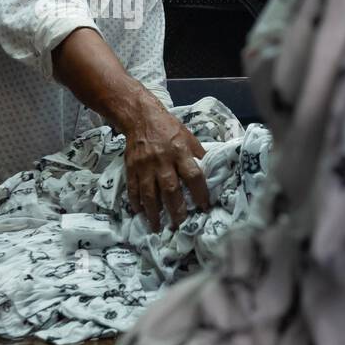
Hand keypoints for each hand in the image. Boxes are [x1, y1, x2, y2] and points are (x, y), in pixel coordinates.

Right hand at [122, 95, 209, 231]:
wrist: (140, 117)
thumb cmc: (169, 129)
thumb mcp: (189, 138)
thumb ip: (198, 156)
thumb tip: (213, 172)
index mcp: (180, 152)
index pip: (193, 175)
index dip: (199, 192)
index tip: (203, 207)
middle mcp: (163, 160)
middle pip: (170, 188)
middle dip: (176, 209)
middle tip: (179, 224)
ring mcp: (145, 165)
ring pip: (149, 193)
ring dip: (154, 212)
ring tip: (158, 227)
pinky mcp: (131, 167)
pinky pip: (133, 188)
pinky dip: (136, 202)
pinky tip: (140, 213)